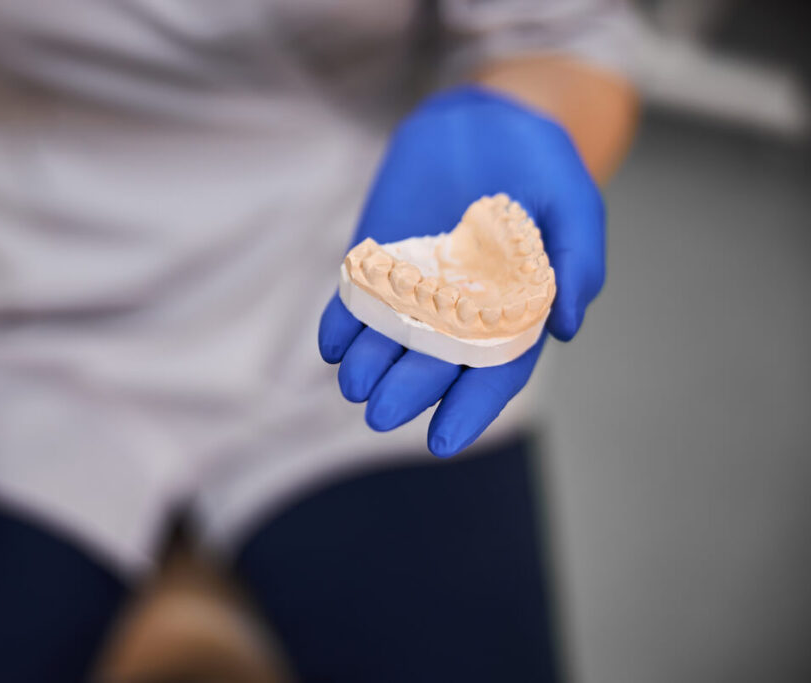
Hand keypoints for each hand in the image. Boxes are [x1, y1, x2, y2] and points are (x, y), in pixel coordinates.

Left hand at [319, 86, 604, 456]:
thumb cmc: (540, 166)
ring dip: (369, 365)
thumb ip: (577, 263)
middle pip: (432, 365)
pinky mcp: (377, 260)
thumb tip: (570, 329)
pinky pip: (354, 300)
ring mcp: (413, 288)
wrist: (486, 118)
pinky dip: (340, 323)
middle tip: (380, 413)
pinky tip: (331, 343)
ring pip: (388, 340)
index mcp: (511, 313)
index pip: (493, 373)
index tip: (443, 440)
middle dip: (408, 392)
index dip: (470, 409)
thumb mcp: (573, 204)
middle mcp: (459, 312)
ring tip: (354, 383)